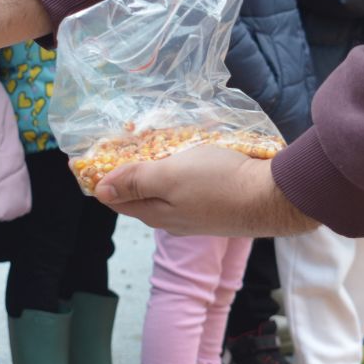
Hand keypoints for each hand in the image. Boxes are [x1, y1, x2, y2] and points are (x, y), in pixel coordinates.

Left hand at [95, 147, 319, 236]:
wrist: (271, 197)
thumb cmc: (219, 183)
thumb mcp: (170, 176)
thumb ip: (135, 181)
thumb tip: (100, 190)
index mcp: (156, 214)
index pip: (116, 199)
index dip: (101, 179)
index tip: (92, 157)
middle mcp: (172, 220)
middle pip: (139, 196)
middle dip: (126, 173)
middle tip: (121, 143)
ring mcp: (194, 215)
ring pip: (163, 192)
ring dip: (153, 171)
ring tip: (150, 145)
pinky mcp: (214, 206)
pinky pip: (185, 190)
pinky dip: (177, 173)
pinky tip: (184, 158)